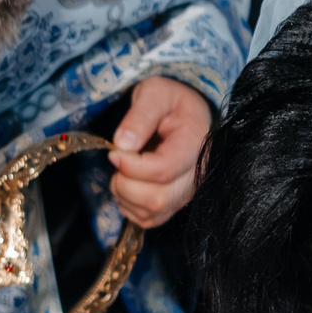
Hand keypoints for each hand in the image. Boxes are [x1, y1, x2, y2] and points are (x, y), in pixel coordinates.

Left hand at [109, 76, 210, 227]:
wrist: (186, 114)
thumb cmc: (170, 101)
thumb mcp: (154, 93)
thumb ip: (140, 115)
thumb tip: (122, 145)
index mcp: (195, 143)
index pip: (164, 170)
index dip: (131, 166)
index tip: (114, 152)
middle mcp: (197, 174)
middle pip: (158, 199)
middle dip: (125, 184)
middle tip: (117, 162)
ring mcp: (188, 192)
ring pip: (152, 212)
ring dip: (124, 196)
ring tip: (121, 171)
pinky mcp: (176, 204)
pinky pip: (148, 219)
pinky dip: (129, 206)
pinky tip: (128, 184)